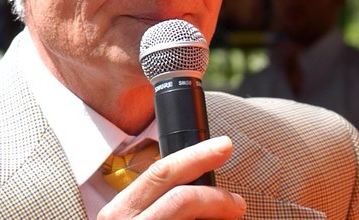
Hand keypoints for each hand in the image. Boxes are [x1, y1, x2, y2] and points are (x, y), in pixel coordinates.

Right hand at [97, 136, 246, 218]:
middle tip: (239, 201)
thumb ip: (155, 204)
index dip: (196, 155)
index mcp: (119, 210)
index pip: (161, 172)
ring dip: (216, 214)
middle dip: (216, 194)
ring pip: (187, 212)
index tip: (223, 146)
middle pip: (181, 197)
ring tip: (230, 219)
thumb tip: (198, 189)